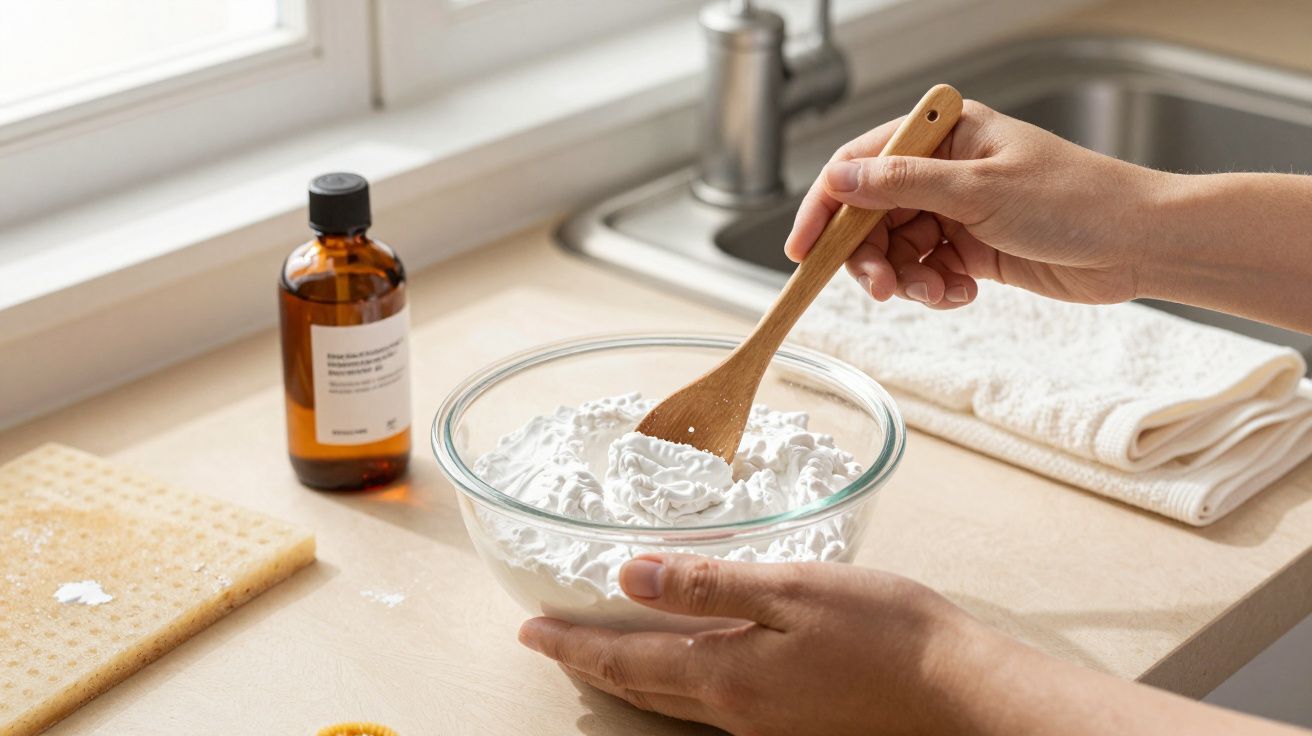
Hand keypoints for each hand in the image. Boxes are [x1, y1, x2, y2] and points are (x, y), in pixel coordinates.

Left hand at [518, 554, 1301, 735]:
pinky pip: (711, 701)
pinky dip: (675, 680)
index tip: (531, 631)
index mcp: (727, 675)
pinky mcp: (793, 720)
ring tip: (599, 651)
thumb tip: (630, 576)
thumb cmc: (886, 632)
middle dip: (590, 662)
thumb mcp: (792, 590)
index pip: (627, 660)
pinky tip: (684, 664)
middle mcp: (735, 710)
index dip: (574, 644)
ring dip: (629, 674)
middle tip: (550, 642)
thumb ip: (708, 584)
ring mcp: (765, 722)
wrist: (959, 692)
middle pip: (642, 686)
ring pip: (673, 697)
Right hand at [784, 100, 1169, 307]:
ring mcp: (954, 209)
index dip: (825, 208)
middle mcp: (942, 169)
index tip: (803, 250)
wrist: (1135, 244)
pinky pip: (925, 271)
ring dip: (908, 278)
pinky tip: (962, 292)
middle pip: (869, 216)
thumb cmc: (1074, 200)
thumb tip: (841, 181)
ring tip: (939, 291)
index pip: (858, 166)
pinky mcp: (969, 247)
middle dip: (871, 256)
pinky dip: (934, 288)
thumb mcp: (978, 190)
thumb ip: (902, 185)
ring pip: (895, 250)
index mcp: (941, 134)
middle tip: (882, 289)